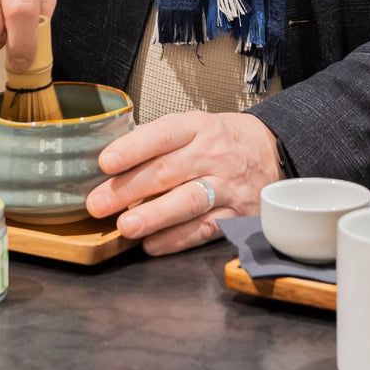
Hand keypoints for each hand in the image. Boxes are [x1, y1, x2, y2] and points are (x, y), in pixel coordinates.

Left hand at [85, 111, 281, 254]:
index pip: (163, 135)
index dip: (133, 148)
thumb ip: (157, 139)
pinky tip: (151, 245)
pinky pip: (204, 229)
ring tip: (125, 227)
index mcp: (198, 127)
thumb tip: (112, 157)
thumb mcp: (193, 125)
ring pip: (188, 202)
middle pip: (168, 171)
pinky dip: (176, 239)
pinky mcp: (236, 215)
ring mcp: (227, 186)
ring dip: (153, 216)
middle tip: (97, 204)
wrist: (271, 150)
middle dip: (129, 189)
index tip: (105, 162)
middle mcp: (213, 155)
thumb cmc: (220, 139)